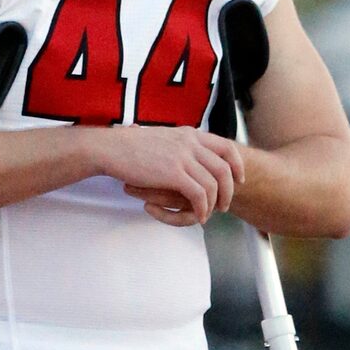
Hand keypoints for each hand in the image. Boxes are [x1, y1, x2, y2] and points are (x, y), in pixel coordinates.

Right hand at [93, 127, 244, 225]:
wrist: (111, 148)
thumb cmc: (130, 146)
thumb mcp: (162, 138)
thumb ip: (178, 145)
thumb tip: (186, 154)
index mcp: (190, 134)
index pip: (226, 146)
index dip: (237, 165)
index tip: (238, 179)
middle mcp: (190, 143)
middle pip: (224, 168)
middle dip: (229, 190)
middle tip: (224, 205)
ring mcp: (183, 158)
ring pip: (214, 184)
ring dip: (215, 203)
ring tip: (209, 214)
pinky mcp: (173, 174)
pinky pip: (199, 195)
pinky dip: (202, 208)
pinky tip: (199, 216)